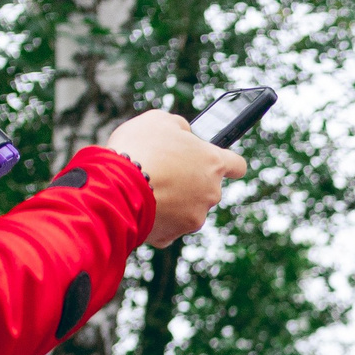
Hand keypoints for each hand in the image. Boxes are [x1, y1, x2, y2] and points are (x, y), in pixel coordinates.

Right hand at [107, 110, 248, 246]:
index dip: (228, 163)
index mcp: (212, 162)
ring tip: (146, 187)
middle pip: (206, 188)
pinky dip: (156, 219)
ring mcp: (195, 216)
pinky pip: (168, 226)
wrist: (117, 186)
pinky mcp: (174, 234)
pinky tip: (141, 206)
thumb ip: (180, 127)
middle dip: (188, 181)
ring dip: (172, 200)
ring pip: (187, 208)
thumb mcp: (159, 121)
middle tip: (162, 171)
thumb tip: (185, 134)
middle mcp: (211, 192)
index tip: (222, 164)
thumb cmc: (139, 148)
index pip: (237, 165)